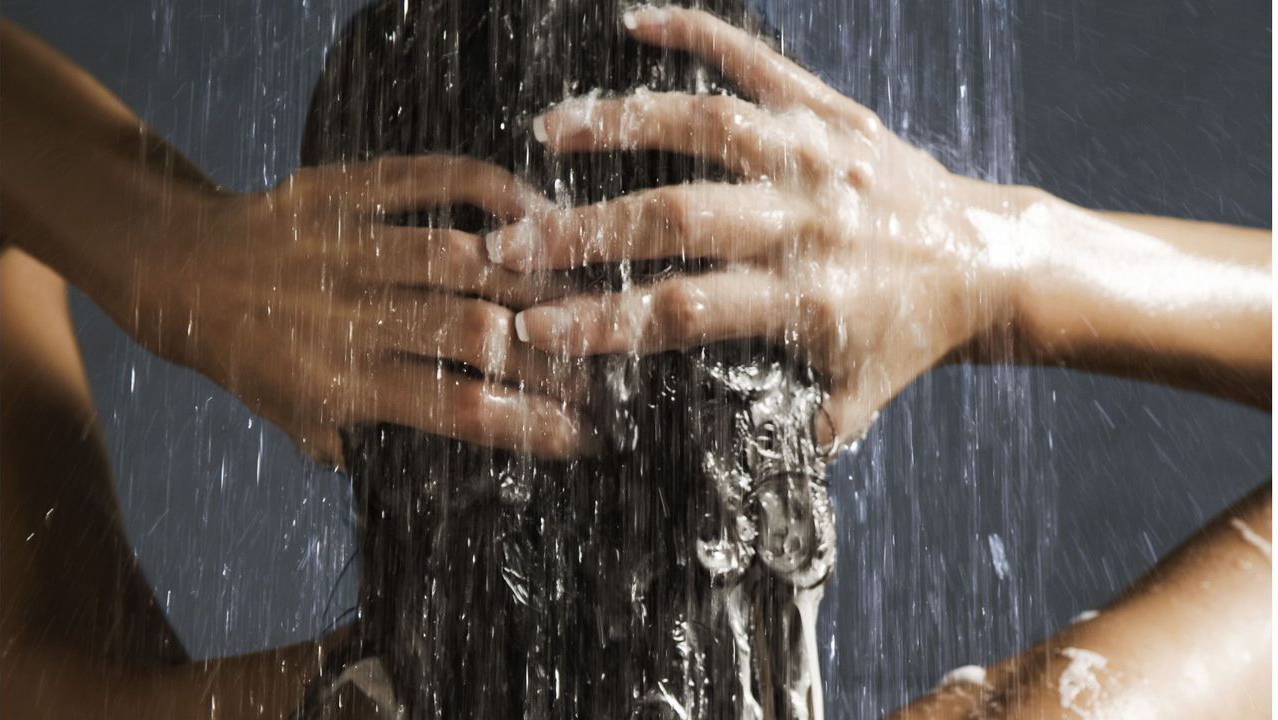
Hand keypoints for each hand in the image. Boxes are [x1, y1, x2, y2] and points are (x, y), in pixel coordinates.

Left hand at [111, 155, 590, 463]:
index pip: (452, 411)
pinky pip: (426, 178)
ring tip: (588, 296)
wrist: (178, 269)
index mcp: (336, 384)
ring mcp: (345, 245)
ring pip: (460, 260)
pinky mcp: (342, 189)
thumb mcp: (297, 421)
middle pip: (470, 335)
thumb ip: (371, 443)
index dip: (527, 423)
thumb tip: (465, 450)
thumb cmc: (250, 356)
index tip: (584, 435)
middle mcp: (345, 315)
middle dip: (550, 355)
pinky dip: (488, 188)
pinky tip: (535, 208)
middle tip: (602, 367)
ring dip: (534, 278)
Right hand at [485, 6, 1026, 443]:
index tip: (539, 328)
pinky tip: (635, 23)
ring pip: (708, 126)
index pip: (687, 310)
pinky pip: (759, 62)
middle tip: (511, 243)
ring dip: (622, 125)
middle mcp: (807, 219)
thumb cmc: (910, 334)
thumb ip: (788, 429)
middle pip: (679, 217)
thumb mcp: (857, 399)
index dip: (606, 321)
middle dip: (586, 233)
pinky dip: (697, 34)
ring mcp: (817, 155)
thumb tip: (712, 454)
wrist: (988, 262)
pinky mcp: (829, 112)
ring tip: (548, 131)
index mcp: (808, 298)